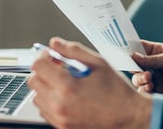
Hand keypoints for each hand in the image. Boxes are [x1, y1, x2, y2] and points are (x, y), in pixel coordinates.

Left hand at [28, 37, 151, 127]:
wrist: (129, 117)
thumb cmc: (117, 92)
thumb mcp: (99, 63)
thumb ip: (74, 50)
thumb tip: (55, 43)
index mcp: (67, 86)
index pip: (38, 65)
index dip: (43, 55)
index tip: (52, 55)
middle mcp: (59, 104)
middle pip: (33, 81)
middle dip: (43, 70)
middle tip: (59, 68)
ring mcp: (59, 118)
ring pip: (37, 97)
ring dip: (46, 87)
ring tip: (65, 84)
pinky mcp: (62, 127)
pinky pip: (45, 111)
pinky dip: (51, 101)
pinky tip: (67, 97)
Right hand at [131, 40, 162, 103]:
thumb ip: (154, 59)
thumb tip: (134, 56)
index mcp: (160, 52)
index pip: (140, 48)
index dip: (130, 49)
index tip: (122, 51)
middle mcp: (156, 65)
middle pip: (136, 65)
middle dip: (134, 67)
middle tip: (140, 70)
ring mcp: (157, 79)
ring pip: (138, 79)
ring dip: (139, 79)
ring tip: (148, 79)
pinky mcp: (159, 92)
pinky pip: (144, 91)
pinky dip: (143, 89)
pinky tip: (150, 87)